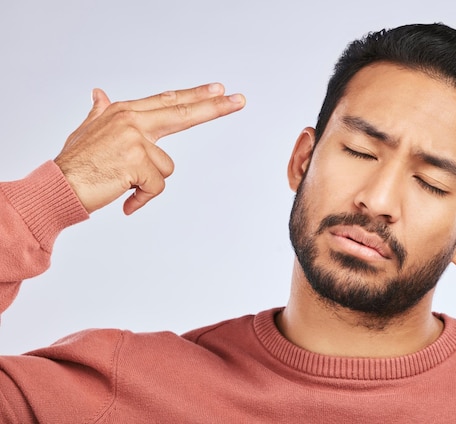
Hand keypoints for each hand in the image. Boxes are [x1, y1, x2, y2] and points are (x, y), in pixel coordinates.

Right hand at [54, 83, 244, 214]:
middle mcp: (131, 120)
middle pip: (181, 113)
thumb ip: (100, 112)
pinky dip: (142, 198)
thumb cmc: (76, 162)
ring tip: (122, 183)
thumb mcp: (87, 131)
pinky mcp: (136, 161)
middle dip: (213, 107)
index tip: (217, 89)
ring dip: (148, 183)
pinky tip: (125, 198)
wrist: (58, 186)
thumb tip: (99, 93)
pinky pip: (157, 187)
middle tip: (239, 99)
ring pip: (166, 168)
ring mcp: (135, 139)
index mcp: (124, 112)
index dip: (194, 95)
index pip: (167, 100)